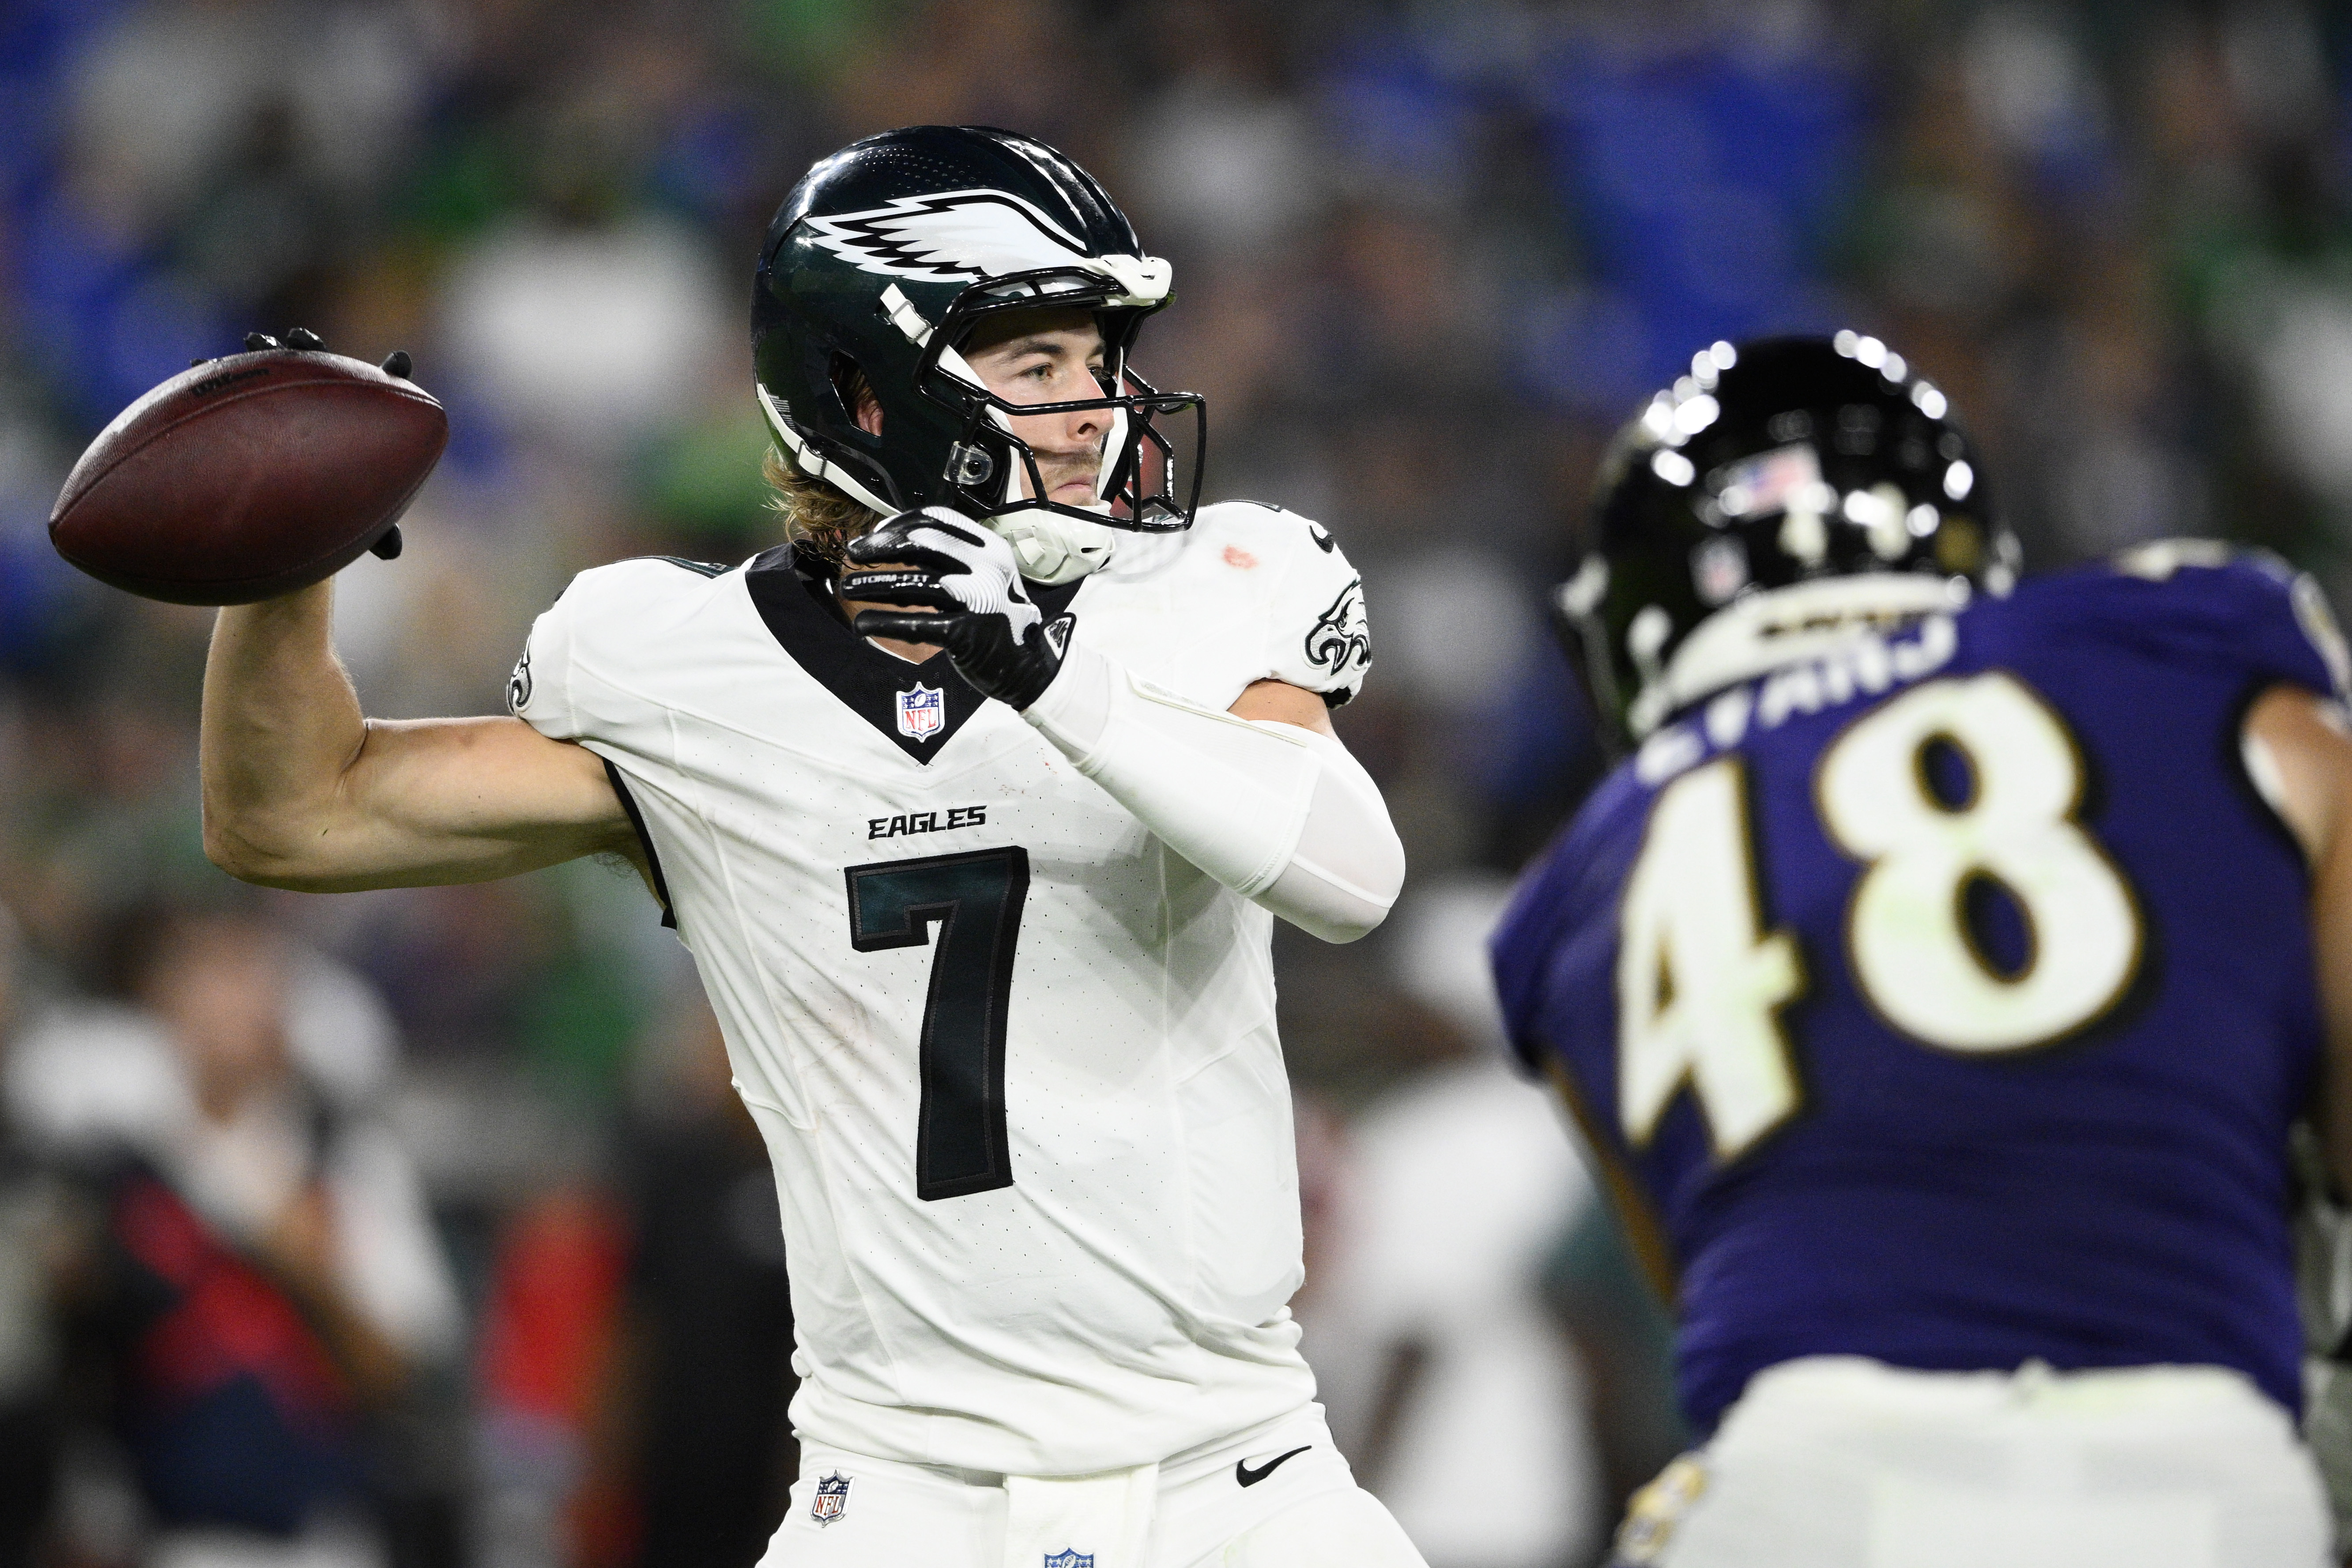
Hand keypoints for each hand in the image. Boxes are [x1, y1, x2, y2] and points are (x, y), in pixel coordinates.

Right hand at [234, 329, 413, 558]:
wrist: (285, 510)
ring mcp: (279, 395)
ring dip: (264, 350)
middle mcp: (318, 402)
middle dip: (311, 347)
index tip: (401, 363)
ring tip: (254, 342)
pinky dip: (213, 373)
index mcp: (354, 420)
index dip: (392, 374)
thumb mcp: (353, 520)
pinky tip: (197, 365)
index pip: (379, 389)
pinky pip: (227, 383)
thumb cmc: (331, 513)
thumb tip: (393, 553)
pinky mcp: (243, 401)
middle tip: (301, 340)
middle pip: (320, 363)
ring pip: (272, 364)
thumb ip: (377, 530)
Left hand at [844, 507, 1072, 708]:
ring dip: (872, 584)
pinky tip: (862, 624)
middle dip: (879, 547)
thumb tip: (890, 543)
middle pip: (921, 544)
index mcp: (988, 548)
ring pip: (913, 583)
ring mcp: (977, 600)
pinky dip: (883, 622)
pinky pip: (915, 624)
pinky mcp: (966, 634)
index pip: (937, 520)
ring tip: (846, 588)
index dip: (899, 524)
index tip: (874, 536)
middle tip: (853, 555)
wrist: (1025, 666)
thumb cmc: (995, 616)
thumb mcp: (983, 575)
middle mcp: (986, 568)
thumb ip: (946, 558)